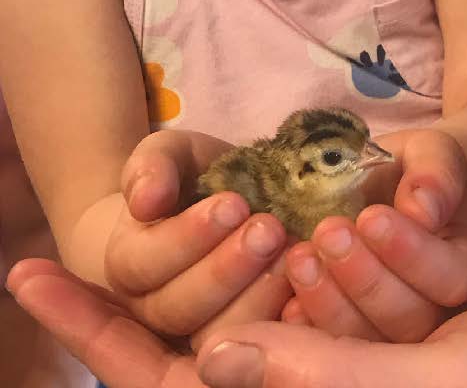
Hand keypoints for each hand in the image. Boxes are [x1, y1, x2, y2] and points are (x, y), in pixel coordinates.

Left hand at [7, 259, 466, 387]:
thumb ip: (318, 383)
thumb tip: (209, 367)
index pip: (167, 387)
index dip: (91, 333)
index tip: (26, 272)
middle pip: (190, 344)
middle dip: (163, 290)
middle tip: (101, 235)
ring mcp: (332, 362)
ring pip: (261, 304)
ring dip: (269, 265)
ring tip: (333, 228)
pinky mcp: (359, 332)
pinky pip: (310, 287)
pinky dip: (313, 258)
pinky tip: (347, 223)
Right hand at [105, 131, 291, 345]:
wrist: (219, 199)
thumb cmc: (190, 175)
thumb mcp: (171, 154)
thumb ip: (153, 166)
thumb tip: (146, 201)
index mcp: (127, 262)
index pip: (145, 263)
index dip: (189, 236)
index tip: (233, 204)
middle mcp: (153, 307)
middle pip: (180, 307)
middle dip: (227, 268)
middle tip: (269, 229)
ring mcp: (195, 331)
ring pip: (217, 334)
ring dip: (256, 296)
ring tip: (291, 254)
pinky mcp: (238, 341)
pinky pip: (256, 346)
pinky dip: (282, 319)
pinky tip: (306, 288)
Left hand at [281, 128, 466, 341]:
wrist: (377, 183)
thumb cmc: (406, 166)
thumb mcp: (429, 151)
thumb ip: (436, 172)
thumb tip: (423, 208)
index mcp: (460, 261)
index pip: (450, 276)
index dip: (410, 252)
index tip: (371, 217)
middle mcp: (433, 304)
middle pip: (411, 317)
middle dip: (366, 277)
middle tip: (328, 233)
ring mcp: (390, 325)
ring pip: (370, 339)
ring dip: (331, 303)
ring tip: (300, 258)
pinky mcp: (350, 337)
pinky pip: (330, 347)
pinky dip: (308, 326)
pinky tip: (287, 302)